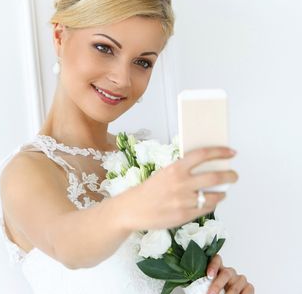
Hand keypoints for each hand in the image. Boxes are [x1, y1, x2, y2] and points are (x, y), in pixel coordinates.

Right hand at [120, 146, 237, 231]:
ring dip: (222, 192)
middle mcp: (181, 183)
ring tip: (223, 191)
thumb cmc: (147, 190)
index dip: (220, 152)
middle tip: (234, 175)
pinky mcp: (184, 216)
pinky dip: (212, 204)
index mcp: (175, 168)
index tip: (231, 152)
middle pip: (215, 177)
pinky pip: (206, 209)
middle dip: (230, 175)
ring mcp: (184, 201)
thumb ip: (182, 171)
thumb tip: (205, 168)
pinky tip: (211, 201)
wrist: (132, 210)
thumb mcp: (164, 173)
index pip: (203, 155)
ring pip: (214, 195)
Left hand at [206, 254, 254, 293]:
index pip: (216, 260)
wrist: (228, 293)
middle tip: (211, 293)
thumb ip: (205, 284)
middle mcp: (230, 272)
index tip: (209, 275)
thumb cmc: (217, 290)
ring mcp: (240, 279)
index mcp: (219, 269)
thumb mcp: (210, 286)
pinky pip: (247, 291)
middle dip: (217, 285)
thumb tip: (199, 287)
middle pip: (225, 273)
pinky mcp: (249, 287)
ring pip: (235, 285)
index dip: (213, 266)